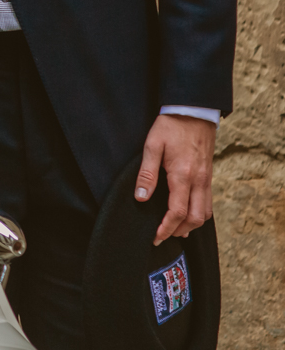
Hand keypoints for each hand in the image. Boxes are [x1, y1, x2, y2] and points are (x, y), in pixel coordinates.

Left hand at [136, 113, 215, 243]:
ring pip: (205, 213)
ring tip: (174, 229)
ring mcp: (206, 180)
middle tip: (163, 236)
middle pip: (195, 218)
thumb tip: (141, 198)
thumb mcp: (152, 146)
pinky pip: (208, 202)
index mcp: (183, 176)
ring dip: (191, 225)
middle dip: (180, 230)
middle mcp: (199, 181)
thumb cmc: (170, 127)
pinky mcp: (209, 176)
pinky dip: (198, 214)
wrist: (194, 112)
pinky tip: (187, 214)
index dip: (167, 228)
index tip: (156, 236)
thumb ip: (146, 174)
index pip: (178, 212)